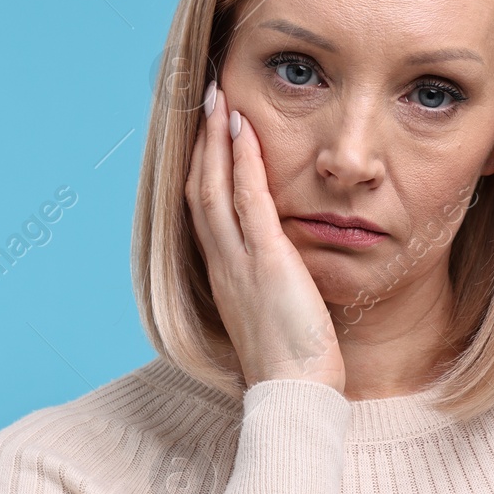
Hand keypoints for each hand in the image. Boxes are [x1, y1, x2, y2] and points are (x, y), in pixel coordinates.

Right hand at [185, 79, 345, 393]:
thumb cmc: (293, 365)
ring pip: (213, 186)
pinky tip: (246, 129)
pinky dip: (243, 161)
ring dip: (215, 138)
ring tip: (219, 99)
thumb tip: (285, 273)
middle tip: (206, 99)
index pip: (204, 210)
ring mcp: (240, 261)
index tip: (207, 134)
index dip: (201, 168)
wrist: (294, 395)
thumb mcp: (277, 314)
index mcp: (224, 275)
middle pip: (198, 188)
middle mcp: (222, 263)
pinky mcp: (266, 261)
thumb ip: (274, 286)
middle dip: (201, 141)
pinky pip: (248, 200)